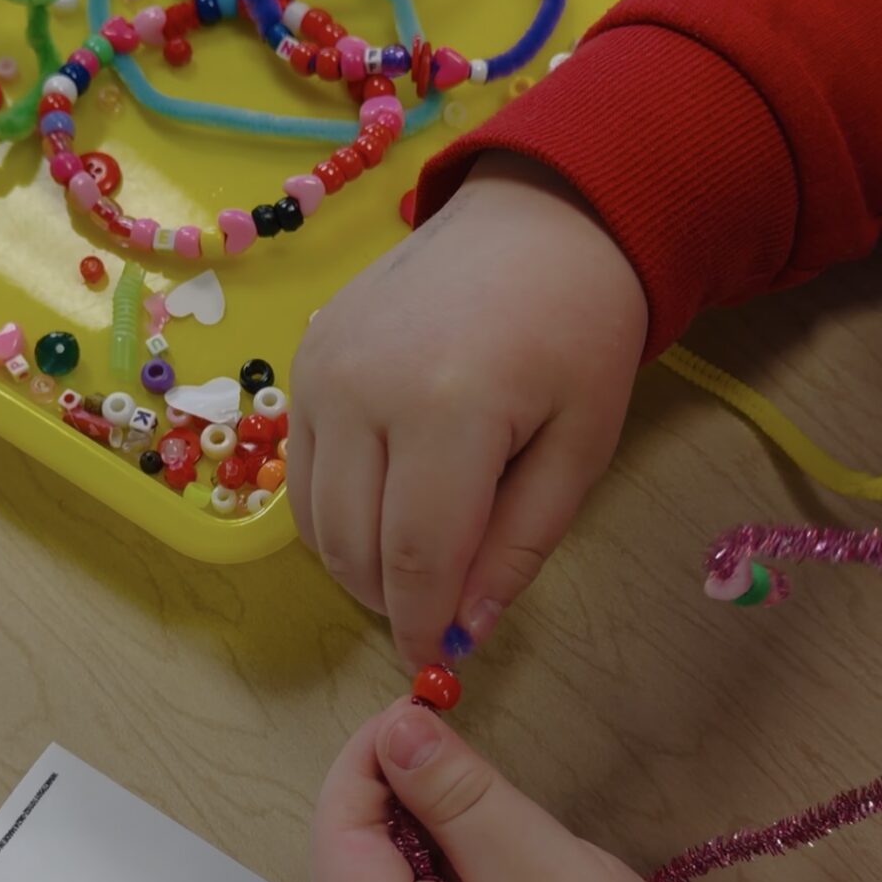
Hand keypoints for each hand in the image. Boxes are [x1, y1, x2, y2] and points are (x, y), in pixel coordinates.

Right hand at [289, 153, 647, 669]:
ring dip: (358, 562)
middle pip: (354, 544)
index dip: (422, 622)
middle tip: (436, 612)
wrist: (538, 219)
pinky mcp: (304, 360)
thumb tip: (466, 630)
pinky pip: (300, 470)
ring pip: (315, 517)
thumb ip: (521, 543)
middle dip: (392, 599)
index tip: (437, 662)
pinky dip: (335, 511)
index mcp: (450, 408)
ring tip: (416, 563)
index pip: (416, 555)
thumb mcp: (581, 446)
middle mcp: (364, 388)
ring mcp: (321, 370)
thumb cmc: (579, 332)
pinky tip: (386, 507)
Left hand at [312, 699, 667, 881]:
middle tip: (459, 741)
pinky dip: (446, 860)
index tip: (418, 706)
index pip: (338, 838)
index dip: (367, 761)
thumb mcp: (540, 873)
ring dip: (427, 823)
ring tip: (489, 803)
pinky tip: (493, 848)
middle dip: (398, 789)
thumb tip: (398, 729)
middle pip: (354, 856)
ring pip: (387, 875)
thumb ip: (460, 797)